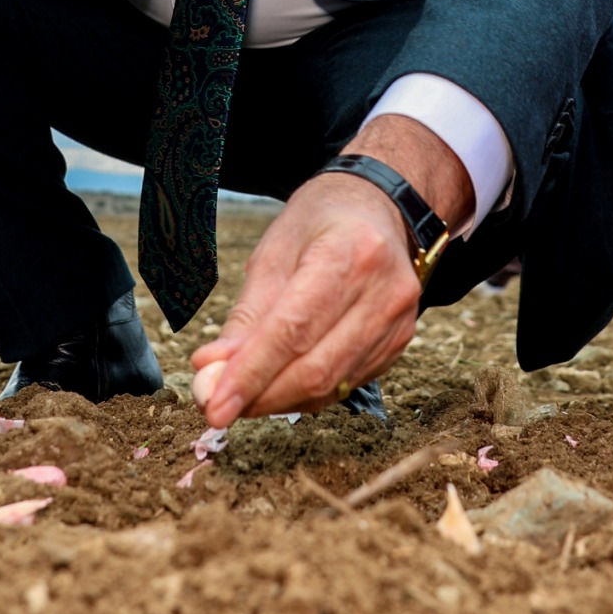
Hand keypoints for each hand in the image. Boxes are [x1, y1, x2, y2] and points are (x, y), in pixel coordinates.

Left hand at [190, 116, 470, 425]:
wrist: (379, 206)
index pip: (293, 330)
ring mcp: (399, 319)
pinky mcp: (400, 341)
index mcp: (350, 252)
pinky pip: (347, 383)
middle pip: (315, 367)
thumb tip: (212, 370)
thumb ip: (246, 315)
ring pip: (332, 384)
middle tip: (216, 406)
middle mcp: (384, 290)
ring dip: (280, 400)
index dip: (251, 374)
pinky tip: (280, 385)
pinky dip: (307, 393)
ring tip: (242, 396)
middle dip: (261, 396)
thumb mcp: (274, 250)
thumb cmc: (321, 221)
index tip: (214, 406)